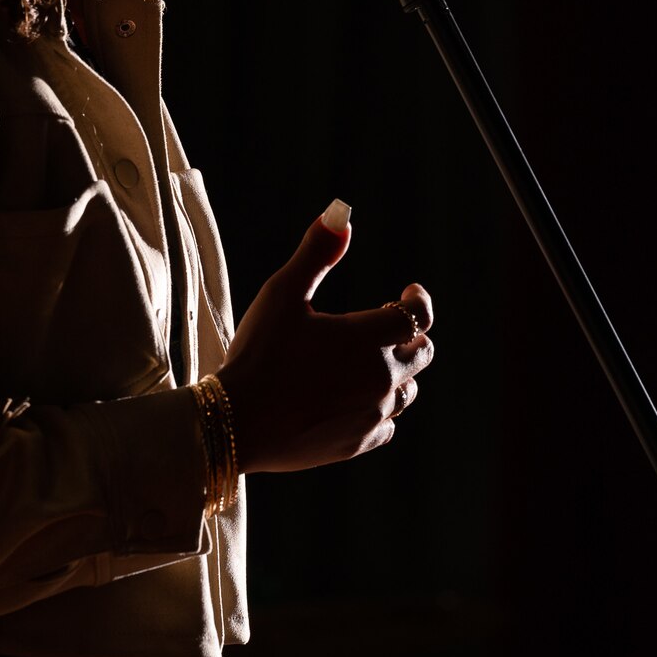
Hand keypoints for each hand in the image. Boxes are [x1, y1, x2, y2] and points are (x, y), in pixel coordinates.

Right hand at [213, 202, 436, 473]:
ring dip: (398, 373)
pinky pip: (387, 426)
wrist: (235, 423)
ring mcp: (371, 414)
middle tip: (386, 323)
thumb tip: (341, 213)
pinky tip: (357, 399)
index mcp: (367, 339)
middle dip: (410, 335)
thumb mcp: (283, 293)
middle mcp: (380, 378)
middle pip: (421, 353)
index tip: (408, 293)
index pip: (419, 316)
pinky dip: (380, 409)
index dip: (418, 301)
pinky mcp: (357, 444)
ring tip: (371, 362)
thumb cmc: (258, 353)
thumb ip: (317, 252)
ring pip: (408, 392)